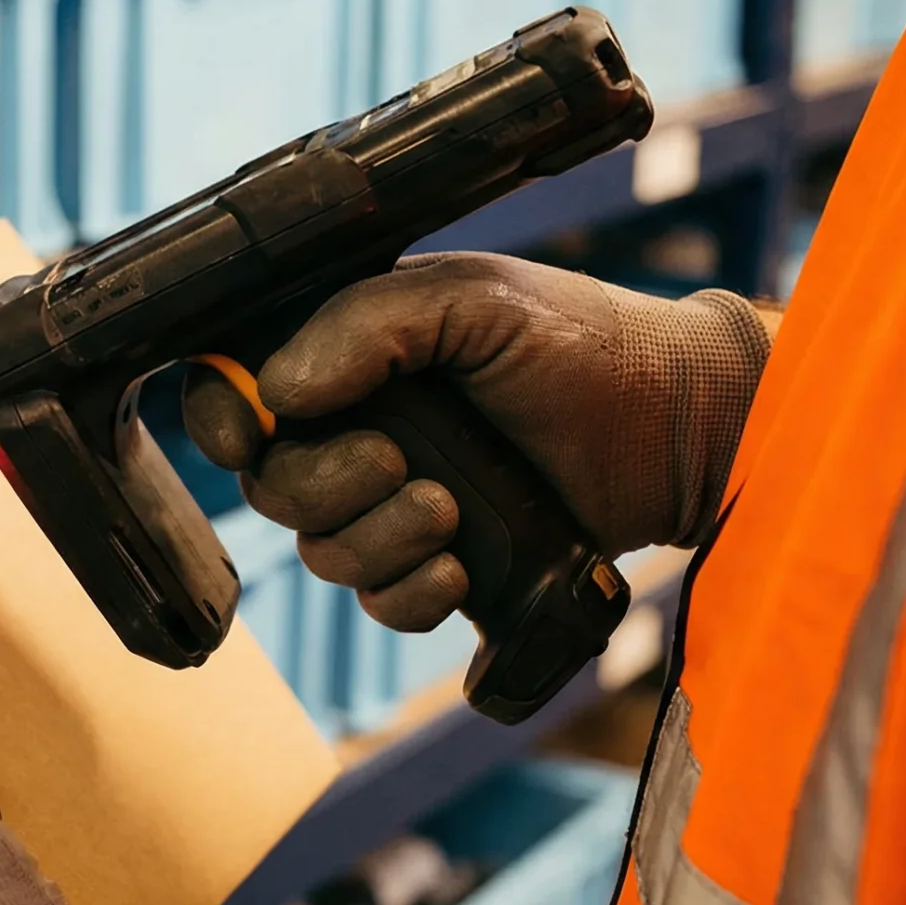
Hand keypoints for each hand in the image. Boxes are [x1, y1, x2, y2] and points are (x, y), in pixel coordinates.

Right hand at [183, 252, 768, 632]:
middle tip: (401, 466)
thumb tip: (278, 388)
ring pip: (322, 551)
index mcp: (355, 352)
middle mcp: (363, 427)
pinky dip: (408, 595)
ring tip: (451, 514)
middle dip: (325, 487)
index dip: (225, 418)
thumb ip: (368, 323)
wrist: (680, 430)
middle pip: (272, 484)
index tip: (250, 436)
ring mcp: (398, 501)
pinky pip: (380, 603)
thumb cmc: (585, 344)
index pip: (242, 387)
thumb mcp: (475, 300)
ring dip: (377, 542)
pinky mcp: (441, 565)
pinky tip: (458, 571)